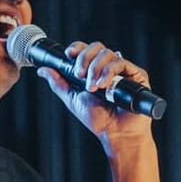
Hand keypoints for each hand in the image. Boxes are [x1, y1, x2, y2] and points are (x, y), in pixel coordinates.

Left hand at [37, 41, 155, 149]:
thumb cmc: (98, 120)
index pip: (87, 50)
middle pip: (97, 47)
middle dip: (84, 59)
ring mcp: (124, 71)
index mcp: (95, 70)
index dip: (78, 48)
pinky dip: (109, 71)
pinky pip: (121, 63)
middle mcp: (109, 68)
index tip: (69, 54)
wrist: (116, 134)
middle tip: (79, 75)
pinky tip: (104, 85)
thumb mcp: (73, 99)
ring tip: (93, 88)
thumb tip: (43, 70)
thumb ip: (59, 83)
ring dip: (96, 69)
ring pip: (108, 54)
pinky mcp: (137, 75)